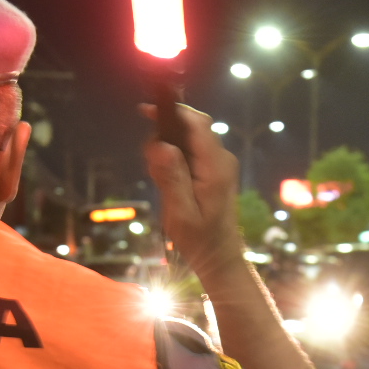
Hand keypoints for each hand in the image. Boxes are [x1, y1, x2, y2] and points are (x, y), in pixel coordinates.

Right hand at [140, 103, 244, 282]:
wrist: (220, 257)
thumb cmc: (200, 240)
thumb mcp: (181, 212)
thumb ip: (172, 177)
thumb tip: (160, 145)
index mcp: (216, 167)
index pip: (197, 124)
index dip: (172, 111)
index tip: (146, 111)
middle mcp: (221, 160)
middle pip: (192, 127)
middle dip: (166, 133)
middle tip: (150, 163)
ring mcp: (219, 165)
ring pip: (189, 139)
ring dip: (168, 149)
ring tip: (159, 179)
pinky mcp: (214, 171)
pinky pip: (191, 152)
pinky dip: (174, 159)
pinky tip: (167, 182)